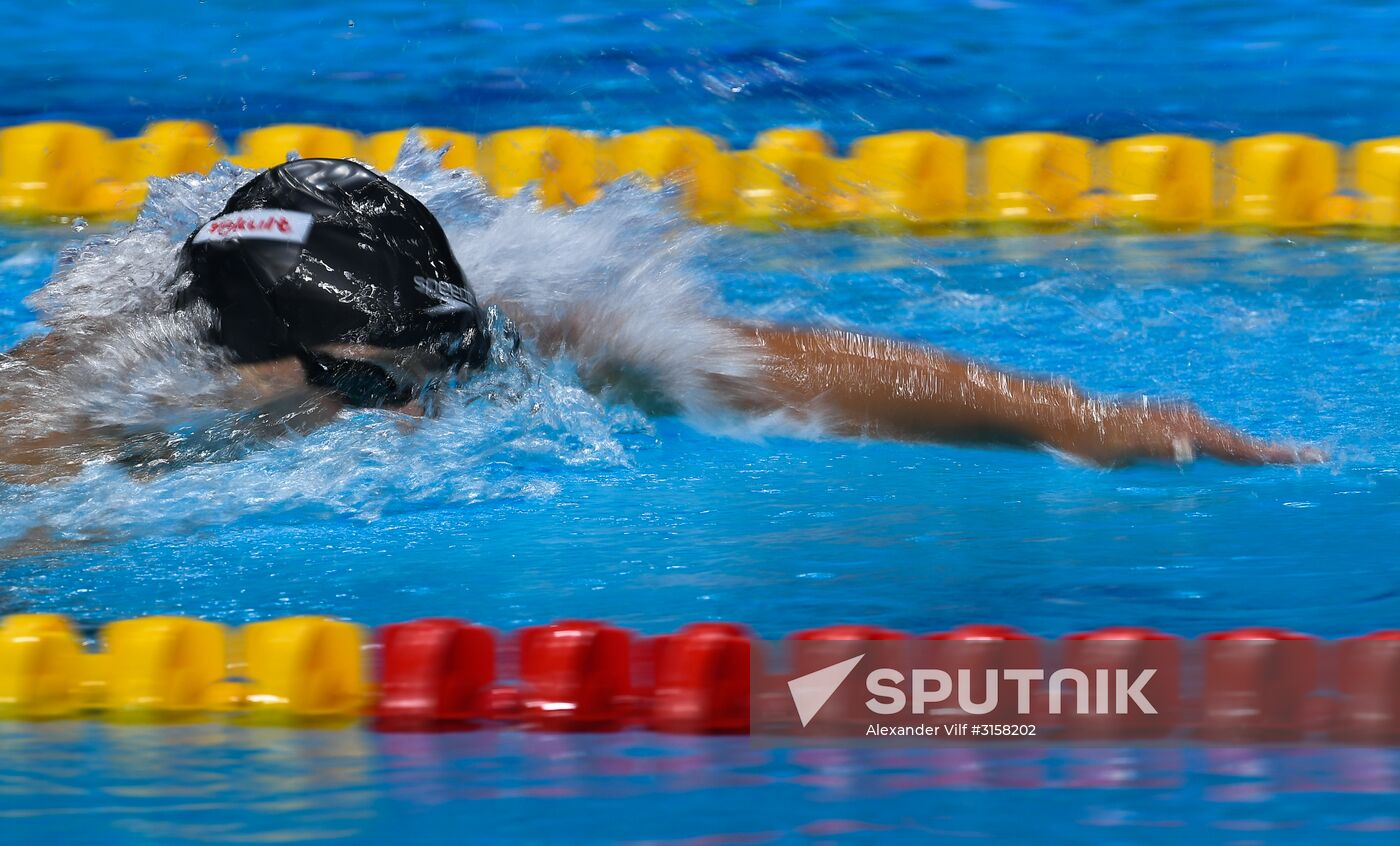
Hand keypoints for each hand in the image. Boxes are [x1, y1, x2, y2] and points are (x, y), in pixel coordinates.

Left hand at [1060, 400, 1327, 466]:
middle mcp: (1185, 421)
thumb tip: (1188, 449)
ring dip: (1252, 448)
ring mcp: (1175, 421)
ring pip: (1223, 438)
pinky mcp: (1162, 426)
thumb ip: (1157, 447)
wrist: (1066, 417)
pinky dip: (1224, 446)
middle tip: (1313, 455)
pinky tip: (1226, 454)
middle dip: (1274, 450)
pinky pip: (1203, 438)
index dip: (1273, 454)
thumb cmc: (1092, 438)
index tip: (1307, 456)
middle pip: (1239, 440)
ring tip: (1281, 456)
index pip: (1238, 446)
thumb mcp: (1122, 447)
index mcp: (1184, 429)